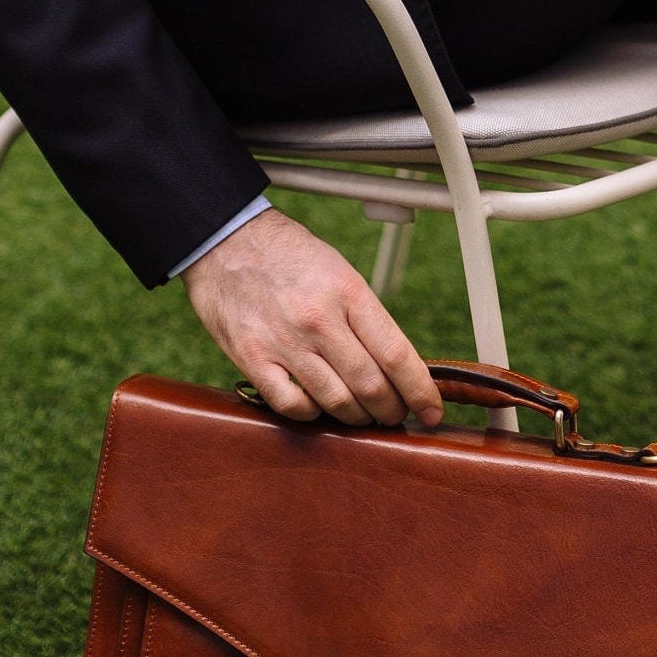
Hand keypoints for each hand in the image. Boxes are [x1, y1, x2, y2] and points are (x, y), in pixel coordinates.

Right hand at [181, 206, 442, 427]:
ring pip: (336, 401)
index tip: (432, 412)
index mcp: (348, 292)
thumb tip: (396, 366)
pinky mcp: (251, 358)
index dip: (420, 391)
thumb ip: (365, 317)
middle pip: (371, 385)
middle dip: (391, 410)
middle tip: (395, 415)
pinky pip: (292, 405)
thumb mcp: (340, 272)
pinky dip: (312, 414)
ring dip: (357, 417)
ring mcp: (284, 341)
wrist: (225, 239)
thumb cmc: (290, 257)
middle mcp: (318, 319)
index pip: (397, 355)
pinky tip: (317, 407)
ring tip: (362, 416)